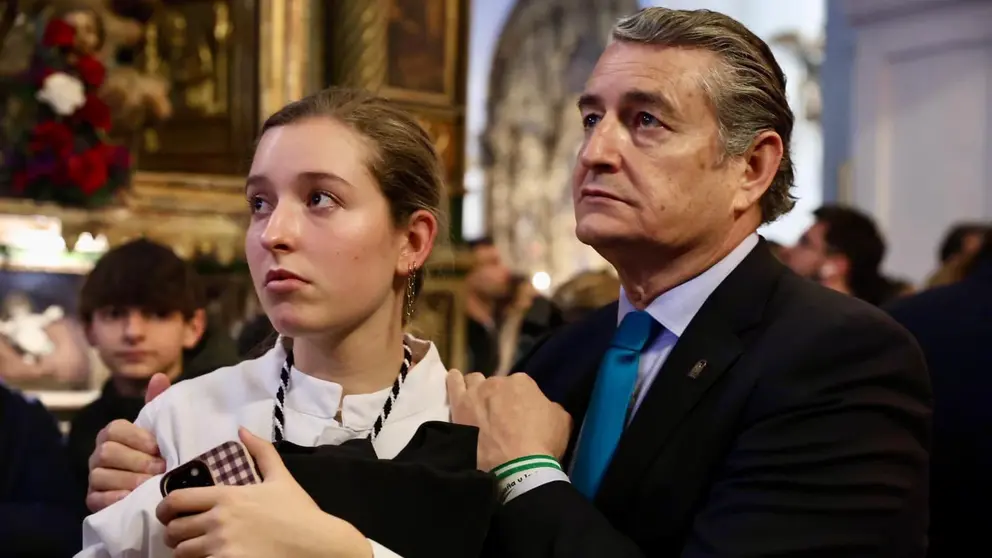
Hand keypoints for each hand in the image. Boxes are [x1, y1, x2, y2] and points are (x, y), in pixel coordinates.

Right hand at [86, 373, 171, 511]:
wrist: (155, 485)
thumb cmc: (156, 452)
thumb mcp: (158, 429)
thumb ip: (158, 403)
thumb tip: (159, 377)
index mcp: (113, 433)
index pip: (115, 429)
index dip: (137, 438)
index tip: (158, 447)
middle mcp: (99, 453)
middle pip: (107, 452)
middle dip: (137, 461)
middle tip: (161, 468)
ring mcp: (94, 477)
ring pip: (101, 475)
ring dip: (129, 480)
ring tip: (151, 484)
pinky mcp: (93, 499)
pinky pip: (97, 498)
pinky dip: (114, 498)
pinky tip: (132, 498)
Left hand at [157, 428, 372, 557]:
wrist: (316, 544)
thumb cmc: (298, 511)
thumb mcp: (281, 477)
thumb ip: (261, 451)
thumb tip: (242, 430)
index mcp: (228, 496)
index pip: (177, 500)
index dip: (164, 508)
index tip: (167, 514)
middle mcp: (218, 521)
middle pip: (174, 529)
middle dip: (173, 533)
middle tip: (181, 535)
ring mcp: (221, 547)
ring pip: (182, 552)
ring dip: (184, 551)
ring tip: (194, 550)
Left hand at [447, 370, 571, 470]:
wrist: (518, 466)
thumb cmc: (543, 444)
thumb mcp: (562, 421)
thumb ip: (550, 407)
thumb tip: (543, 407)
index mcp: (523, 382)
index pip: (520, 386)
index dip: (520, 400)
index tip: (520, 415)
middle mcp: (498, 382)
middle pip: (496, 385)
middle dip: (498, 397)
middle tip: (500, 416)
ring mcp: (476, 393)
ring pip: (473, 381)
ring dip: (476, 389)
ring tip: (477, 403)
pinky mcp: (459, 406)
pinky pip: (453, 384)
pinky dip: (454, 381)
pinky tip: (455, 381)